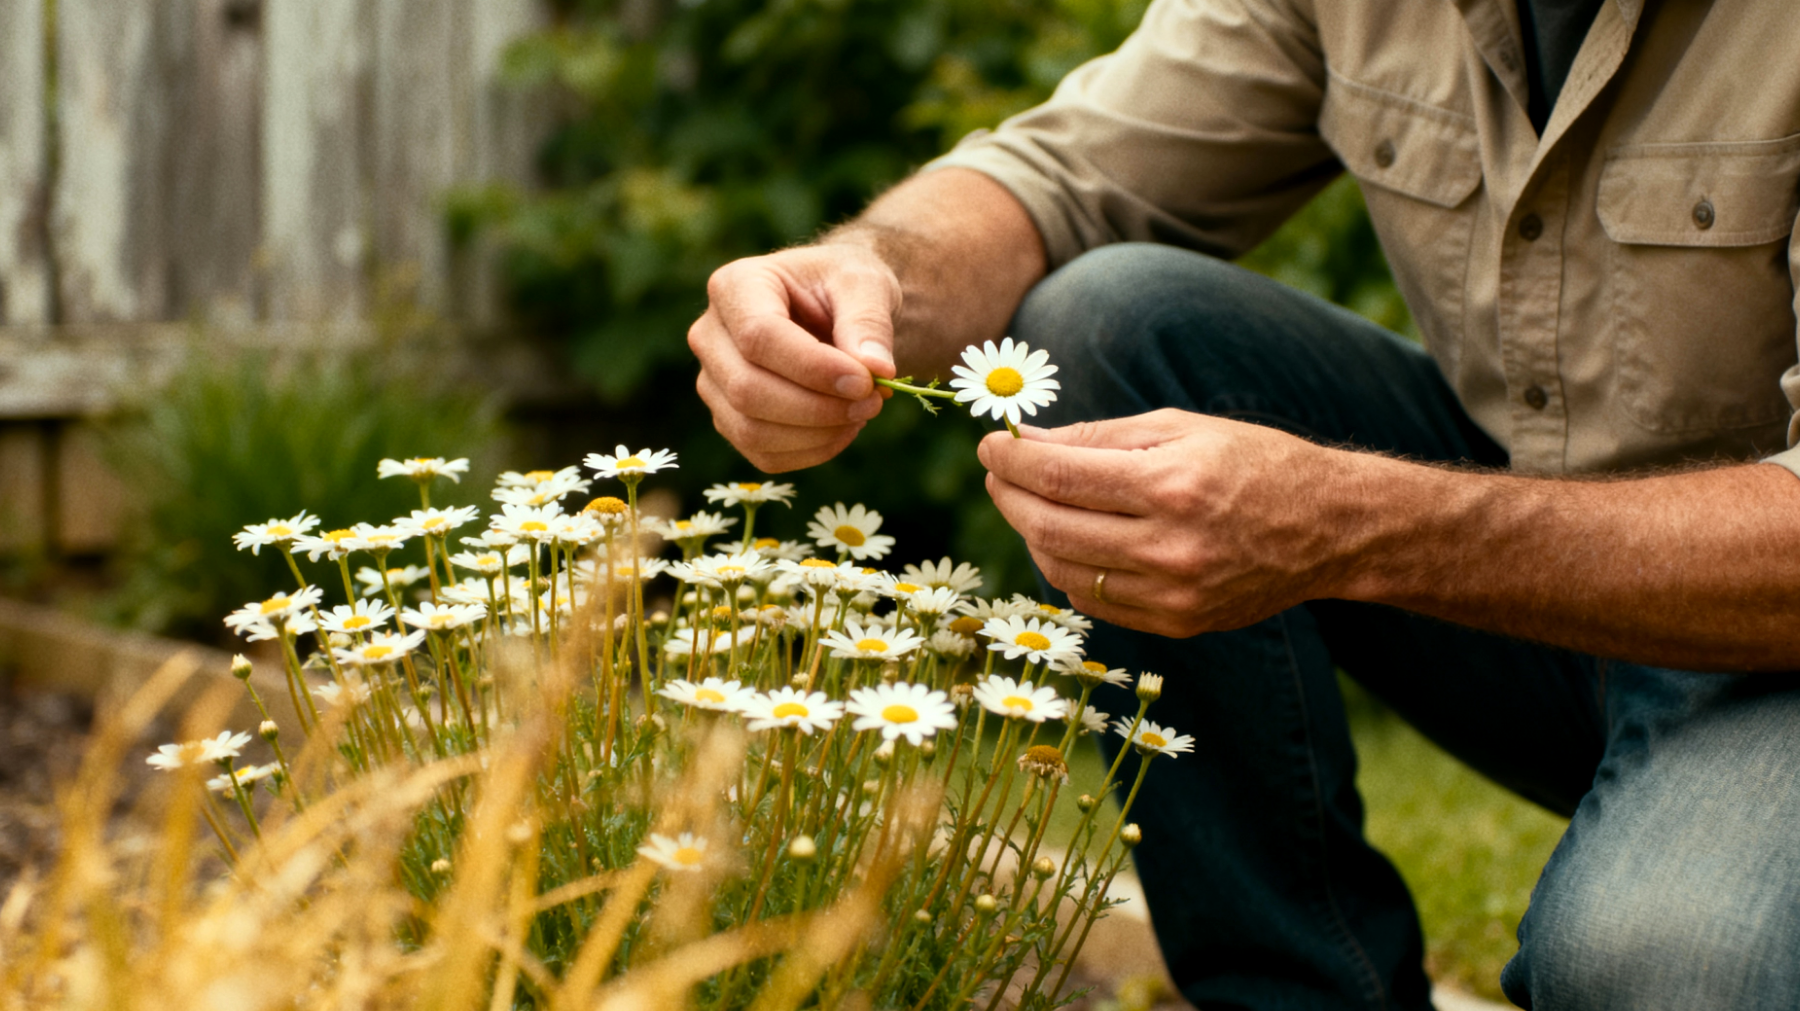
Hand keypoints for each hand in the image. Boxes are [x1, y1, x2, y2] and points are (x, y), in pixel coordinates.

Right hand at [689, 244, 899, 472]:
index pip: (758, 336)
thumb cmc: (844, 287)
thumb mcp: (864, 285)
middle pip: (747, 390)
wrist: (837, 309)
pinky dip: (812, 451)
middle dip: (818, 407)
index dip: (813, 368)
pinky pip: (764, 455)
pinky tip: (845, 428)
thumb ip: (868, 322)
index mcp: (734, 286)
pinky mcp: (730, 419)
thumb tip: (876, 370)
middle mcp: (710, 336)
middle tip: (873, 400)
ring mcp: (714, 382)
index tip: (866, 381)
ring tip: (863, 412)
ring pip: (751, 430)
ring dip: (817, 434)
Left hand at [978, 409, 1360, 636]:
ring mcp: (1172, 594)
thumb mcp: (1180, 429)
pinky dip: (1068, 569)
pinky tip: (1069, 541)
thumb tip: (1025, 442)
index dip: (1010, 461)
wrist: (1329, 528)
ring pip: (1062, 570)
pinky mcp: (1176, 625)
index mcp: (1171, 485)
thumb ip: (1098, 437)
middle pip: (1049, 526)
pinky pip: (1094, 600)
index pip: (1058, 476)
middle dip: (1009, 496)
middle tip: (999, 473)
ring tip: (1031, 504)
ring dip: (1032, 534)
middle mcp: (1169, 546)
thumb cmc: (1252, 463)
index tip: (991, 446)